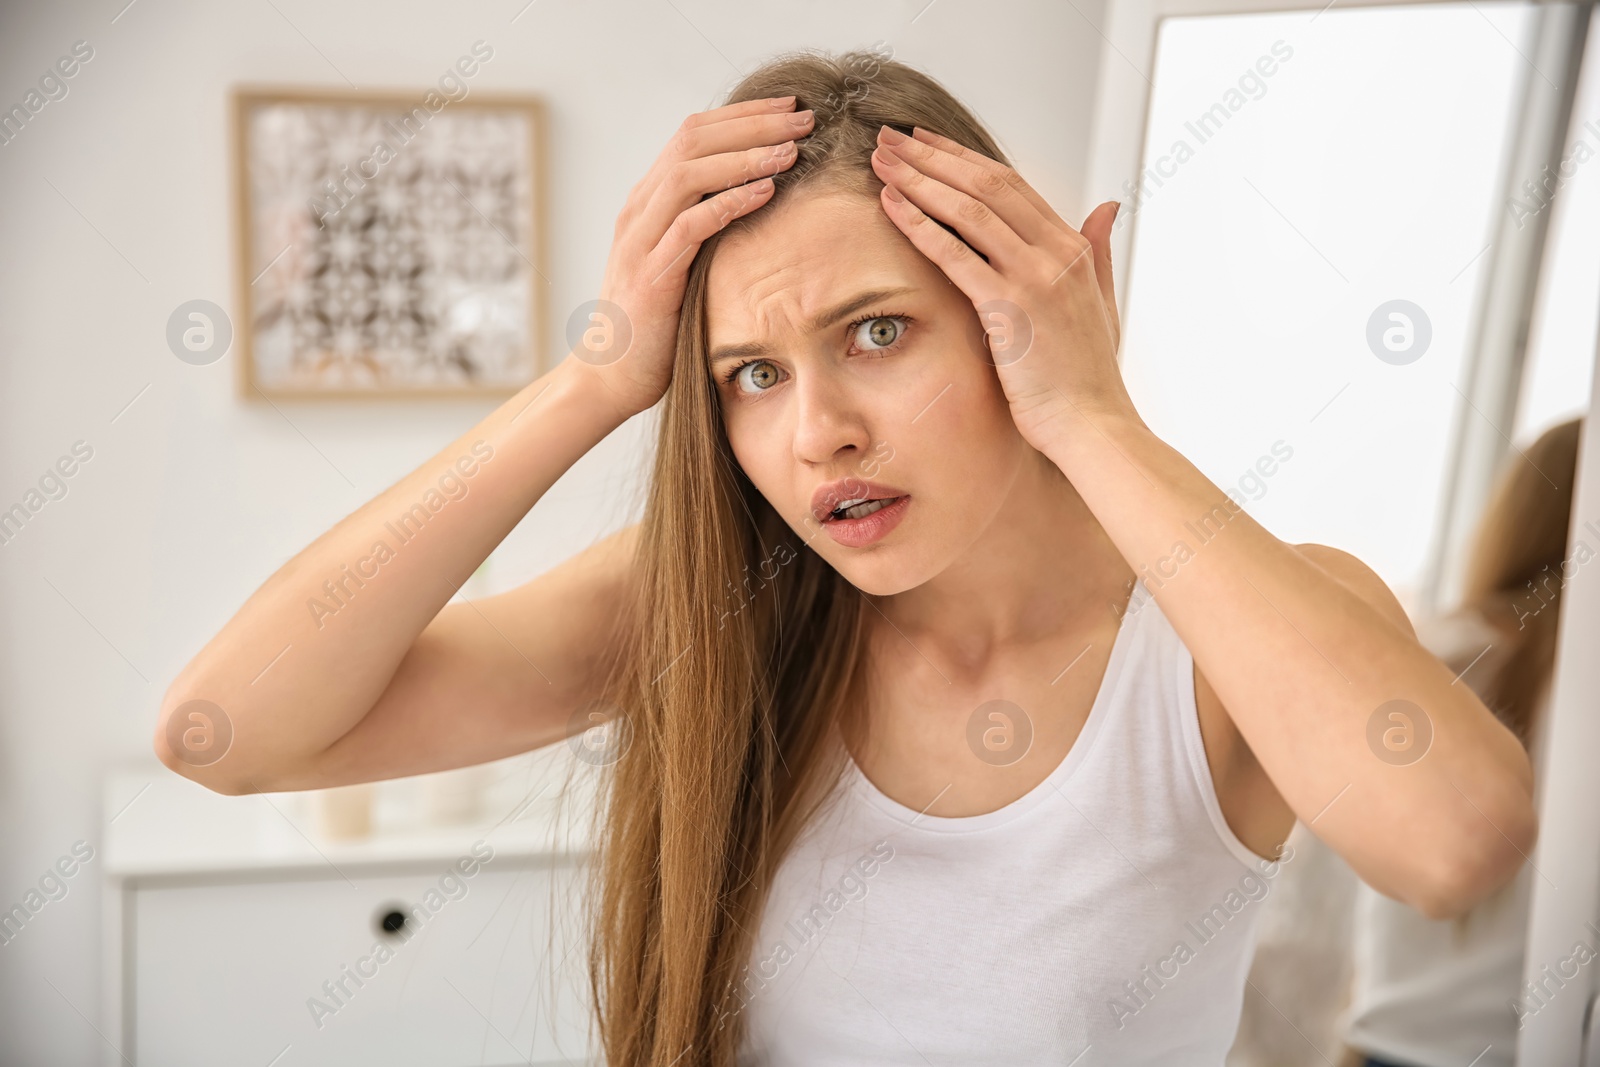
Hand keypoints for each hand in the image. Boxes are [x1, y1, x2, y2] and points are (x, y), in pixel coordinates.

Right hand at [578, 97, 813, 418]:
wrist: (611, 374)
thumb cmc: (655, 322)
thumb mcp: (681, 262)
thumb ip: (705, 227)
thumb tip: (756, 202)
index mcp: (649, 201)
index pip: (694, 134)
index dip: (743, 115)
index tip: (790, 108)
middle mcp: (640, 210)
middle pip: (694, 140)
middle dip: (753, 123)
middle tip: (804, 117)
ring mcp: (641, 240)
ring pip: (691, 173)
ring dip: (746, 155)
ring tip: (793, 148)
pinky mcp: (651, 275)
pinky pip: (691, 225)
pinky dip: (730, 202)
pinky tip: (767, 191)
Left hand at [869, 125, 1138, 449]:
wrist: (1091, 424)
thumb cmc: (1086, 377)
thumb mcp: (1100, 302)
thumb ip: (1098, 252)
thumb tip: (1106, 208)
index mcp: (1073, 247)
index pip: (1011, 184)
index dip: (962, 159)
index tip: (925, 143)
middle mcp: (1057, 252)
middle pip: (986, 185)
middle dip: (933, 157)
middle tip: (890, 139)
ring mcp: (1035, 277)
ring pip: (970, 209)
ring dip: (921, 180)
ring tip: (881, 162)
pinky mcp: (1010, 307)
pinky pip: (957, 255)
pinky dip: (921, 226)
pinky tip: (892, 206)